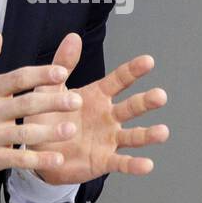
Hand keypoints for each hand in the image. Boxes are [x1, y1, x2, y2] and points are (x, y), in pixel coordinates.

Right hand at [0, 32, 84, 179]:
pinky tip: (57, 158)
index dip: (40, 75)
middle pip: (26, 104)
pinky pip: (18, 158)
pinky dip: (38, 159)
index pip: (17, 78)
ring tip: (71, 128)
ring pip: (24, 133)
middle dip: (53, 102)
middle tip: (77, 100)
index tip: (62, 72)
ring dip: (50, 132)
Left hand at [24, 32, 168, 184]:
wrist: (38, 151)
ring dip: (149, 134)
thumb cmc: (46, 117)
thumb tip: (72, 37)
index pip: (120, 80)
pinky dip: (134, 165)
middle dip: (147, 102)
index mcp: (98, 96)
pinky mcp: (104, 160)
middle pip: (132, 107)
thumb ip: (63, 64)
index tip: (148, 61)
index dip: (133, 70)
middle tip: (160, 96)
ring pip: (133, 135)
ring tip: (162, 132)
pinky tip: (147, 164)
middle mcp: (109, 116)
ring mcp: (109, 139)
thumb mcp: (50, 88)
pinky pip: (121, 162)